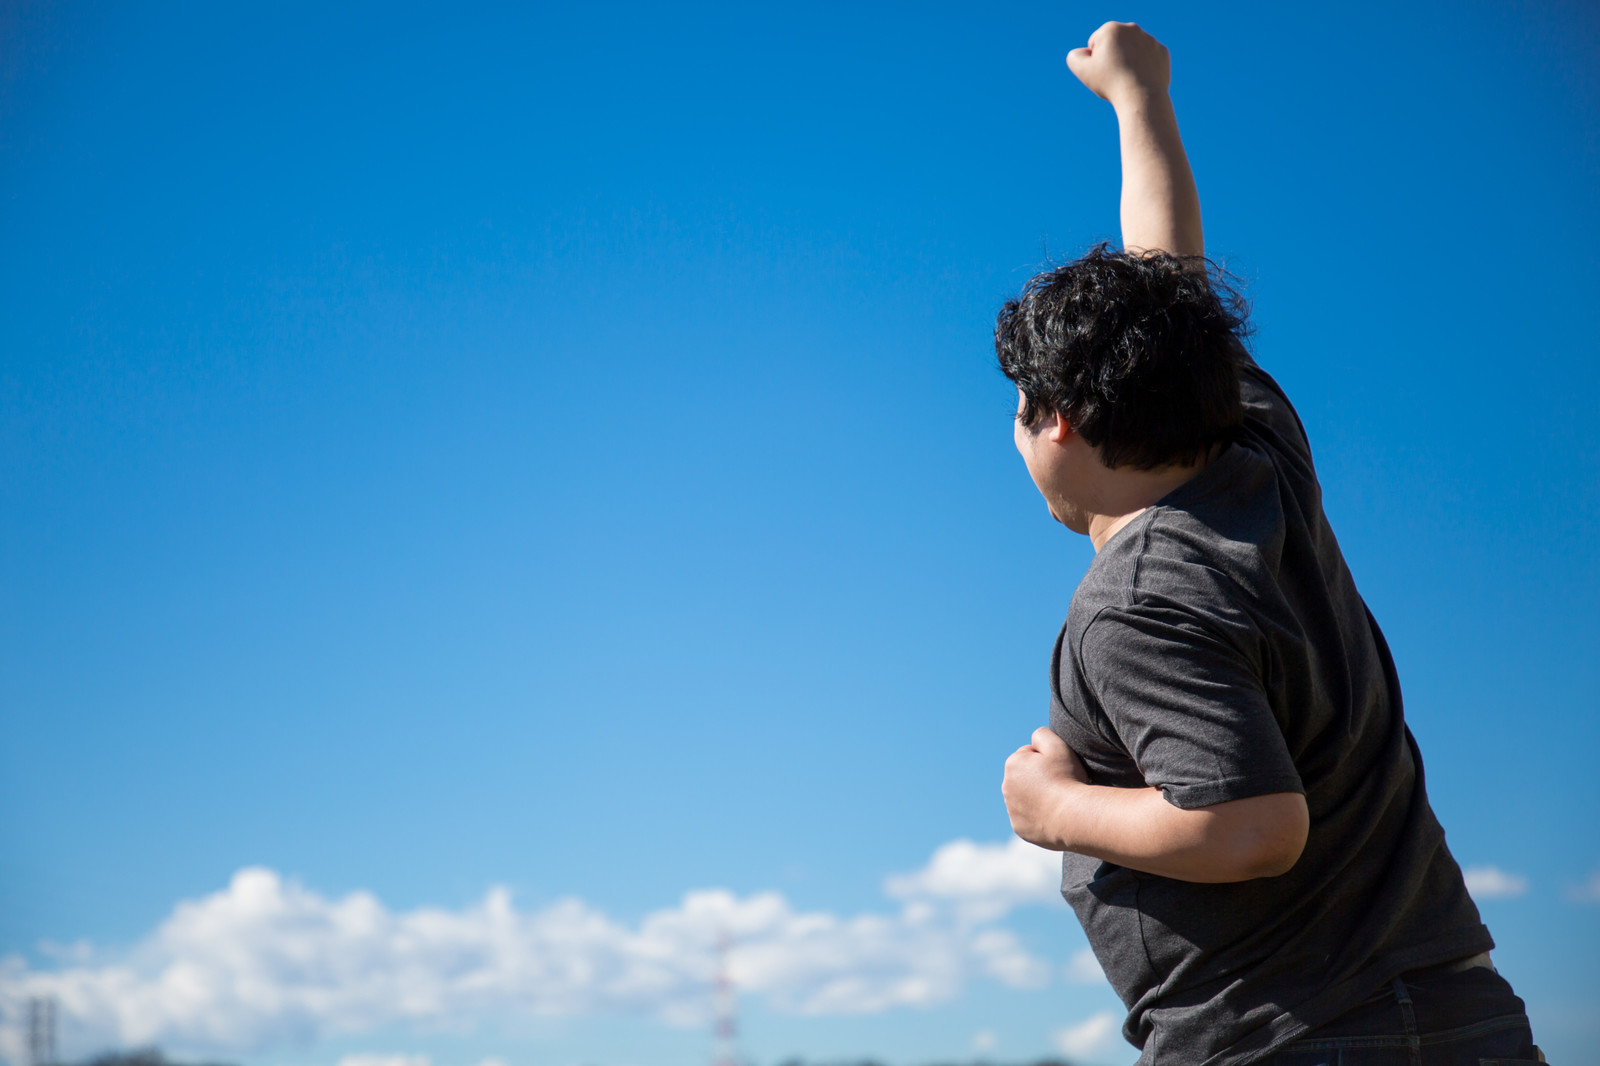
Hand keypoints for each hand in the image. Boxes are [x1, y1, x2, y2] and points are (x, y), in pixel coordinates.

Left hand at [1001, 726, 1089, 850]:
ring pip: (1025, 798)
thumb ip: (1042, 734)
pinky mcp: (1018, 828)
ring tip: (1057, 801)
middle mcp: (1006, 786)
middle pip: (1026, 777)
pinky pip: (1028, 818)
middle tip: (1060, 785)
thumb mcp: (1058, 745)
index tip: (1060, 770)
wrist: (1074, 816)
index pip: (1030, 755)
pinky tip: (1052, 816)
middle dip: (1039, 779)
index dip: (1048, 760)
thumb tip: (1034, 739)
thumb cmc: (1067, 779)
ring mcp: (1011, 809)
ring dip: (1037, 797)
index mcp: (1013, 764)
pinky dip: (1038, 816)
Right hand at [1066, 22, 1170, 108]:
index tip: (1102, 72)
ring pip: (1132, 51)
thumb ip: (1074, 57)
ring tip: (1128, 79)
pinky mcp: (1162, 52)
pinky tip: (1141, 79)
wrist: (1141, 97)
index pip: (1096, 43)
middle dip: (1113, 57)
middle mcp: (1132, 29)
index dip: (1095, 60)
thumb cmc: (1110, 83)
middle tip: (1114, 76)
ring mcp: (1150, 39)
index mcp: (1111, 28)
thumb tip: (1083, 52)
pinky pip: (1148, 59)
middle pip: (1115, 44)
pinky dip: (1143, 67)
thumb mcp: (1081, 70)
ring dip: (1128, 62)